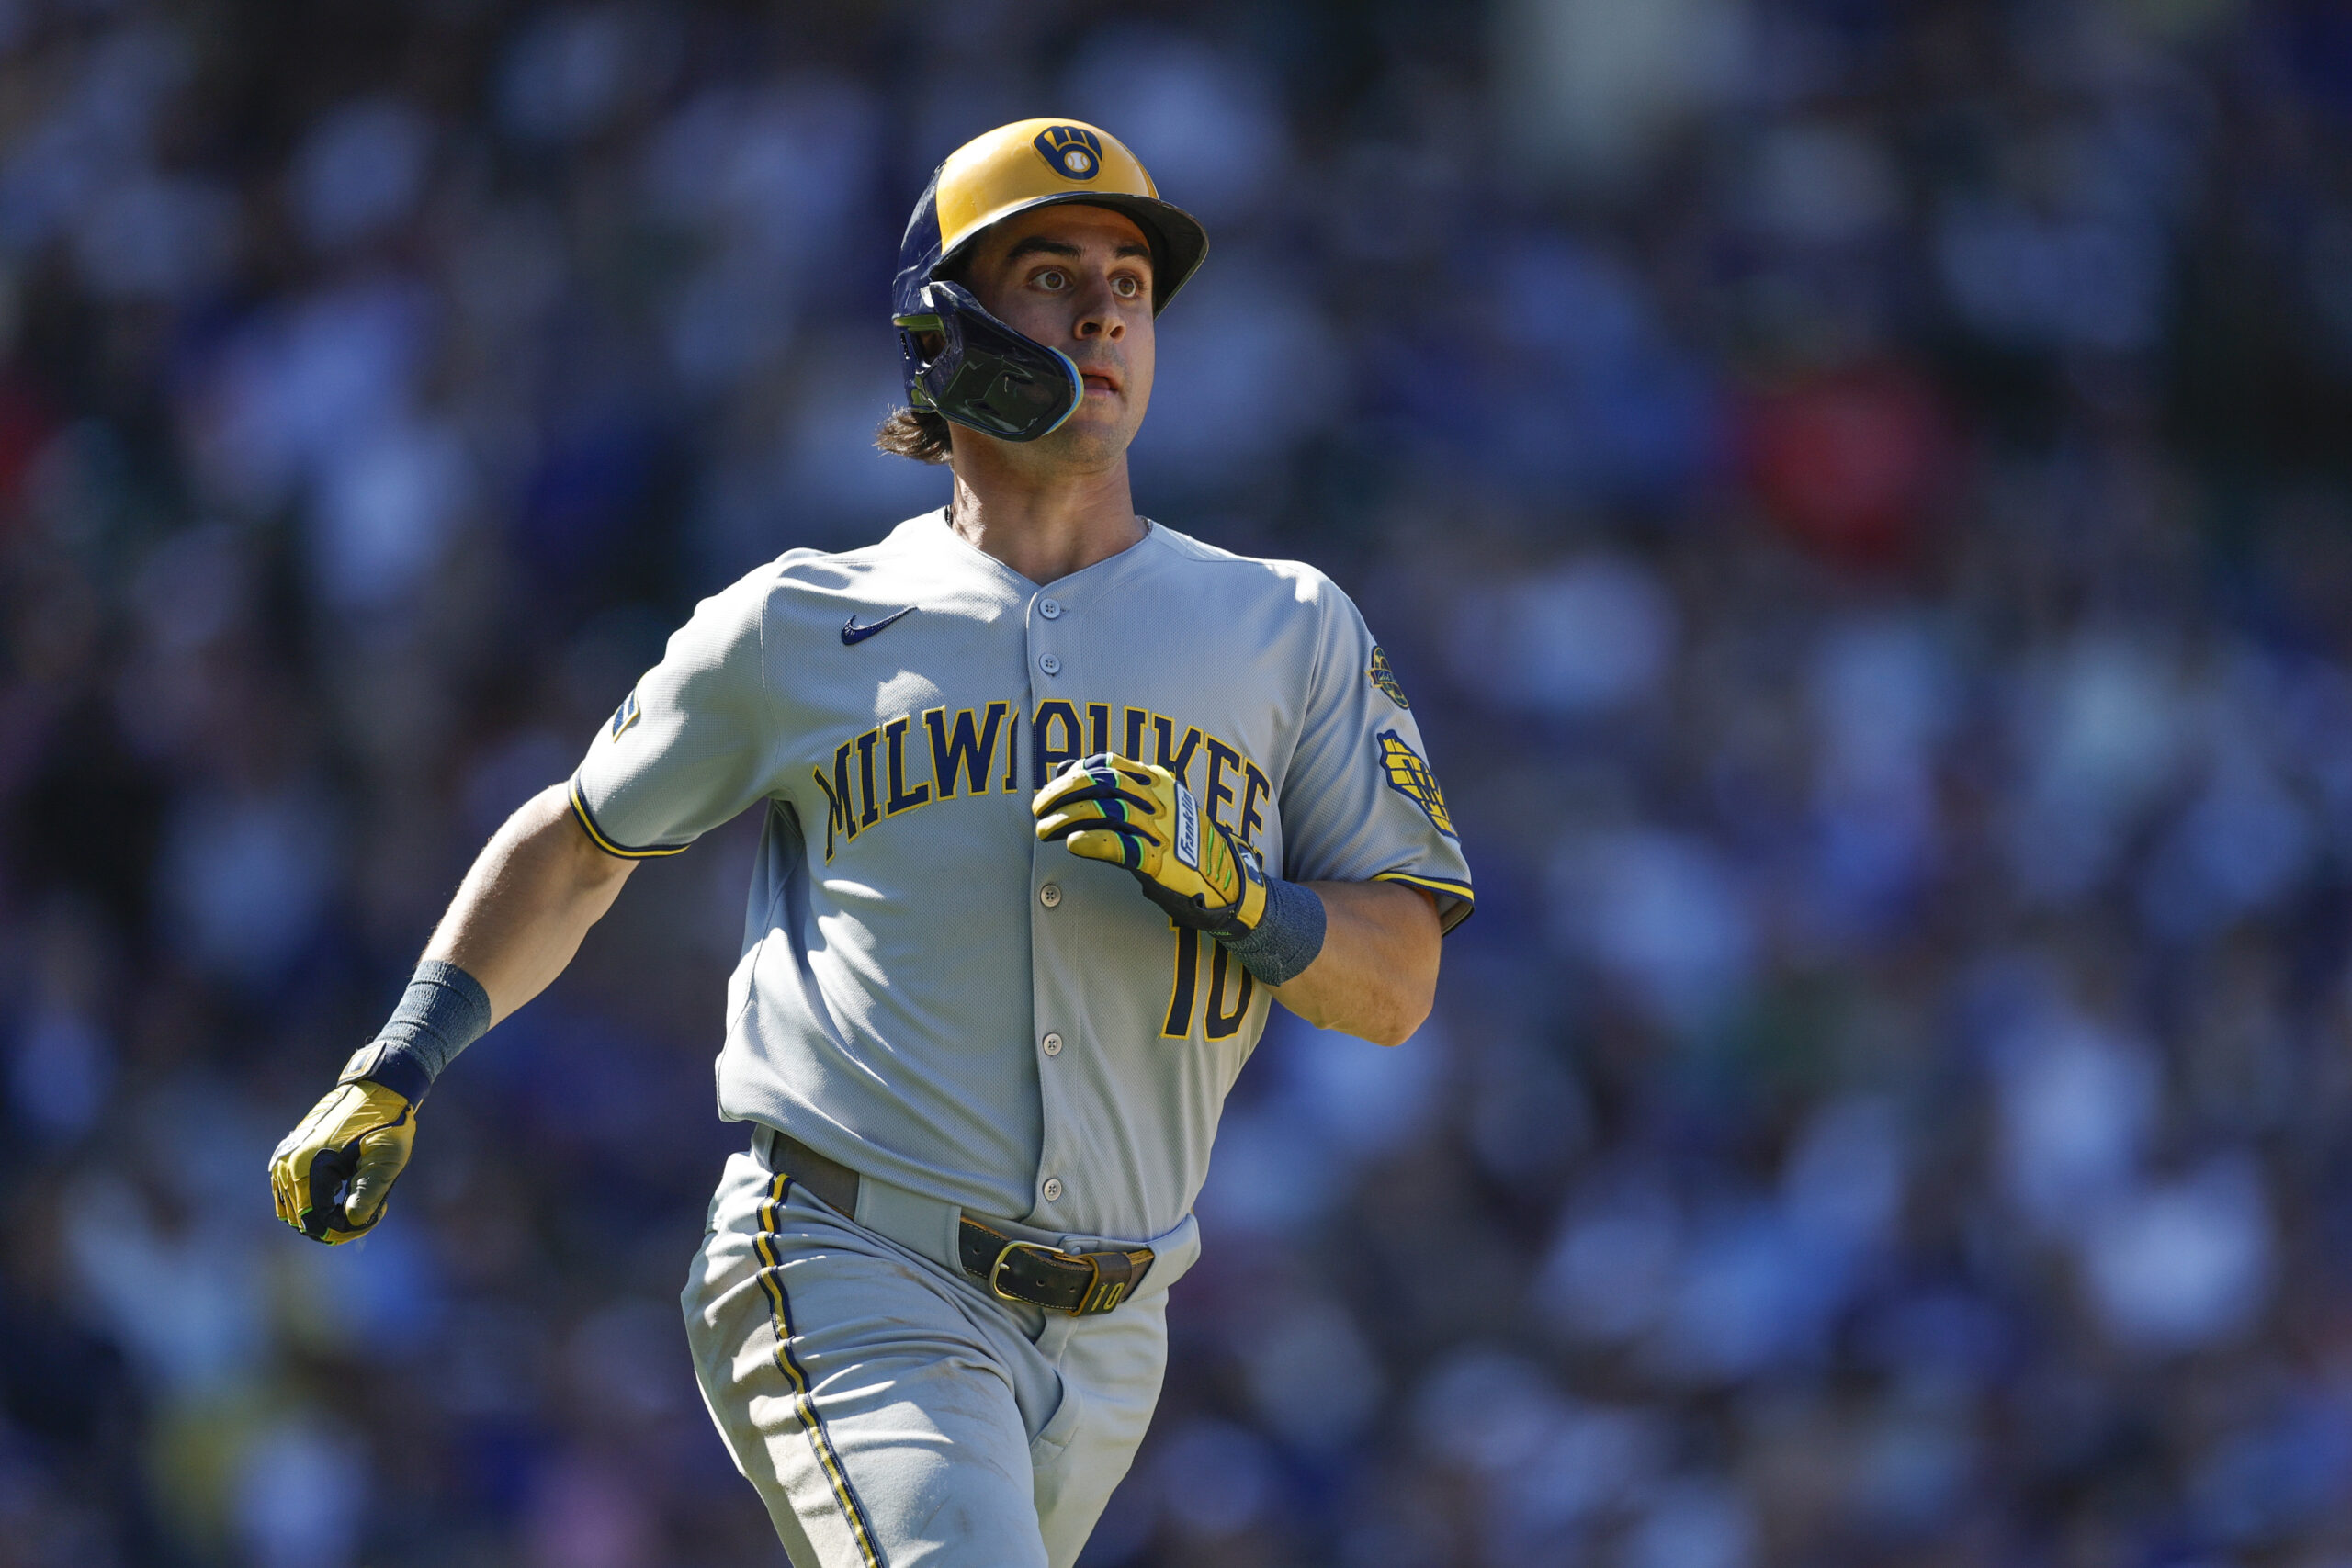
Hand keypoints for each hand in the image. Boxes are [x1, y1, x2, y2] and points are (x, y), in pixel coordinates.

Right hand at [268, 1081, 417, 1243]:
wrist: (376, 1089)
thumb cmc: (386, 1123)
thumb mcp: (387, 1157)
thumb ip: (370, 1191)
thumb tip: (351, 1221)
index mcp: (308, 1166)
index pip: (315, 1220)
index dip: (343, 1230)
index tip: (373, 1217)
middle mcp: (287, 1164)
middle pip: (301, 1219)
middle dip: (334, 1225)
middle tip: (368, 1213)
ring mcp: (284, 1158)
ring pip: (291, 1209)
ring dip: (320, 1215)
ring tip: (356, 1203)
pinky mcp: (288, 1154)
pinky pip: (288, 1192)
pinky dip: (310, 1201)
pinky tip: (341, 1193)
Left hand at [1034, 754, 1267, 932]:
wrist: (1227, 882)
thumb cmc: (1183, 846)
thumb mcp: (1155, 809)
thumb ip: (1116, 793)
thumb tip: (1069, 769)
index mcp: (1158, 782)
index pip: (1107, 764)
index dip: (1073, 773)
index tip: (1051, 789)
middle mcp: (1158, 800)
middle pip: (1101, 783)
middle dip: (1062, 793)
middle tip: (1038, 809)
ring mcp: (1160, 829)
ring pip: (1104, 811)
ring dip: (1066, 817)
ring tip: (1043, 830)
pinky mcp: (1159, 861)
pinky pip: (1120, 845)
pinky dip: (1092, 841)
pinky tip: (1072, 844)